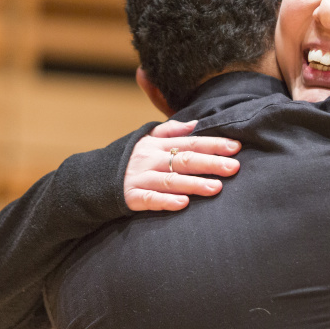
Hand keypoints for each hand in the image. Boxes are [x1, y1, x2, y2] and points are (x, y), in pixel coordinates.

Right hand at [124, 120, 240, 211]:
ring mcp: (140, 178)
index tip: (235, 147)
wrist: (94, 179)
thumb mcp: (146, 138)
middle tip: (234, 167)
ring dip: (194, 184)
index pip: (190, 142)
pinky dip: (166, 201)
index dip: (213, 144)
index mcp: (157, 144)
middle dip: (210, 163)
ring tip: (216, 188)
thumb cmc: (129, 158)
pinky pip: (150, 199)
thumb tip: (196, 124)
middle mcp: (150, 159)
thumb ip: (170, 131)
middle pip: (184, 160)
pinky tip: (183, 204)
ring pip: (171, 180)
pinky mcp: (131, 197)